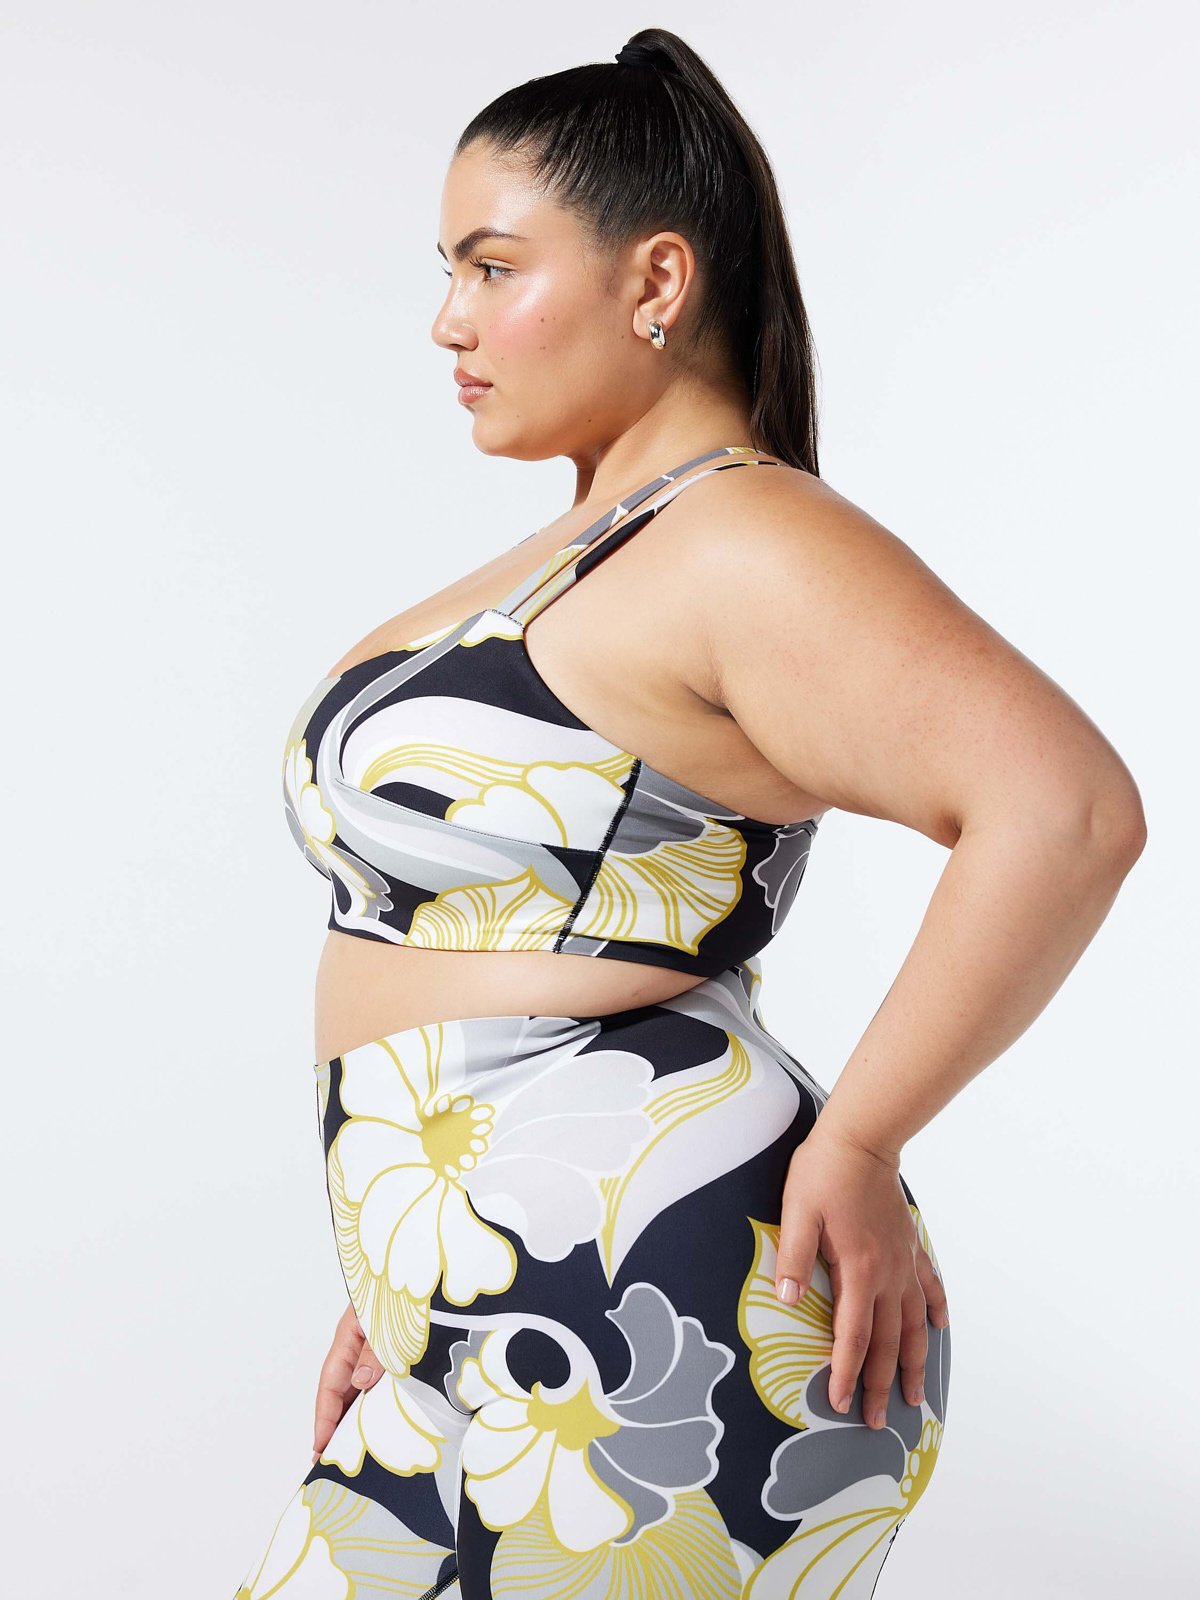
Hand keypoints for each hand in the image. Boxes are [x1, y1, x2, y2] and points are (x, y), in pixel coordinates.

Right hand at [312, 1301, 385, 1462]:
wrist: (423, 1271)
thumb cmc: (400, 1290)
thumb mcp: (385, 1319)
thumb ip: (374, 1349)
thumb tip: (361, 1382)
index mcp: (348, 1337)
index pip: (330, 1385)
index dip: (324, 1418)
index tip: (319, 1448)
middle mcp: (358, 1347)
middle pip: (340, 1393)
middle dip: (334, 1426)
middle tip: (329, 1463)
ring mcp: (374, 1351)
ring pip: (359, 1391)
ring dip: (355, 1418)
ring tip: (352, 1452)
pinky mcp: (392, 1354)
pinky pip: (379, 1384)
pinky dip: (375, 1405)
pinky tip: (381, 1423)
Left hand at [775, 1120, 949, 1428]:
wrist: (862, 1139)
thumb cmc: (824, 1172)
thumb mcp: (797, 1211)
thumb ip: (794, 1257)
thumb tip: (787, 1300)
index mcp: (858, 1270)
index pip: (852, 1337)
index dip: (846, 1374)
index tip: (841, 1405)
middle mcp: (887, 1274)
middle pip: (887, 1342)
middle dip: (880, 1385)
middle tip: (875, 1423)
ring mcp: (903, 1261)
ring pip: (913, 1324)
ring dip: (913, 1363)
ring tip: (914, 1398)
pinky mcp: (910, 1244)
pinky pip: (929, 1286)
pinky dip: (934, 1311)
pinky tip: (939, 1329)